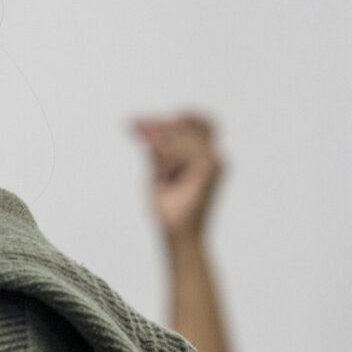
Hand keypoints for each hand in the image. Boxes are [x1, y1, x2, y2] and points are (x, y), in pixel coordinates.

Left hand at [130, 111, 224, 241]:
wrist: (177, 234)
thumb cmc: (169, 208)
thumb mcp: (159, 172)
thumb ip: (158, 150)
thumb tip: (145, 128)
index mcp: (206, 156)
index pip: (196, 122)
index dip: (173, 117)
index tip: (139, 122)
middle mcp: (215, 157)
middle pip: (189, 123)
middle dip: (162, 126)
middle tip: (136, 127)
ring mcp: (215, 162)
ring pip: (182, 135)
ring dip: (163, 148)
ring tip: (160, 173)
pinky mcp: (210, 170)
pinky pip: (181, 151)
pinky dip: (167, 159)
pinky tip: (163, 175)